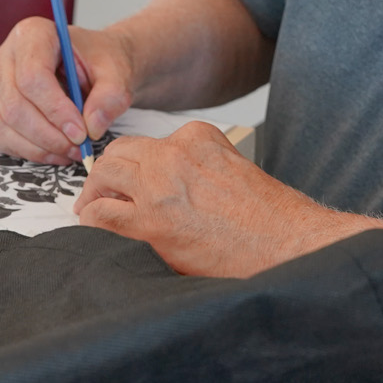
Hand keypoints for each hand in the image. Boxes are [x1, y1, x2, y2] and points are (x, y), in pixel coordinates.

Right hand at [0, 17, 134, 164]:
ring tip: (72, 150)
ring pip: (5, 123)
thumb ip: (110, 97)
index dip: (55, 109)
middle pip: (15, 103)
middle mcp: (6, 56)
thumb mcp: (117, 73)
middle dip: (48, 134)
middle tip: (79, 147)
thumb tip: (91, 128)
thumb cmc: (102, 62)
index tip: (81, 132)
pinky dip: (30, 151)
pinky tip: (56, 151)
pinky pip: (2, 136)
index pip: (32, 75)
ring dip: (40, 147)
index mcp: (34, 34)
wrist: (96, 66)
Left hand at [72, 122, 366, 276]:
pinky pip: (102, 214)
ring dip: (95, 193)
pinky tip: (95, 228)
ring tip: (93, 210)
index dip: (136, 165)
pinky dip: (92, 220)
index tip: (131, 180)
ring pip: (105, 175)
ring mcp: (160, 186)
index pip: (149, 143)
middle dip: (108, 173)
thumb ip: (198, 168)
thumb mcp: (234, 168)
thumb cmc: (271, 218)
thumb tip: (168, 187)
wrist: (290, 245)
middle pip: (120, 153)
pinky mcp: (151, 222)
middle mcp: (175, 154)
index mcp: (198, 138)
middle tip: (101, 192)